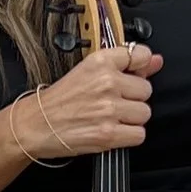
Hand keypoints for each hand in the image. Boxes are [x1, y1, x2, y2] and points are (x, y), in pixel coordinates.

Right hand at [26, 42, 161, 156]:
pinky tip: (112, 130)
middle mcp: (106, 83)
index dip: (140, 67)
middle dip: (132, 98)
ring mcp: (109, 110)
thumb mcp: (88, 71)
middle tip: (112, 102)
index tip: (132, 74)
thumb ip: (126, 64)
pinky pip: (139, 134)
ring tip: (111, 117)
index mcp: (100, 62)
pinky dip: (128, 136)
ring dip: (131, 118)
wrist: (36, 125)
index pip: (140, 55)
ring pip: (144, 113)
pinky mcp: (109, 134)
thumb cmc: (59, 100)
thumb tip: (154, 60)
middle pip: (146, 90)